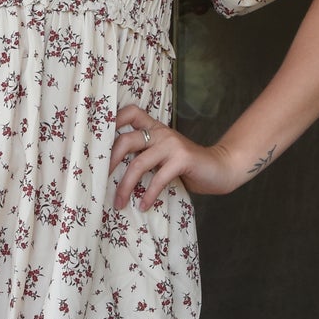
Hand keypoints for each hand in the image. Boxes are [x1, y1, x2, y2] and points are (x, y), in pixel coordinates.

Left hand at [111, 104, 246, 206]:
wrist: (219, 168)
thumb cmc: (187, 166)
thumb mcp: (162, 156)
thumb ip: (144, 156)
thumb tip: (111, 173)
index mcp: (154, 129)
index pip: (130, 113)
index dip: (112, 121)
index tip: (98, 141)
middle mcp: (161, 133)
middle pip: (125, 140)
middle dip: (109, 163)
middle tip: (101, 181)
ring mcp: (172, 145)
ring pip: (138, 163)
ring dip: (125, 186)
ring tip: (119, 203)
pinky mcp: (182, 159)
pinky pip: (158, 178)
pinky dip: (149, 194)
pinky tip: (144, 205)